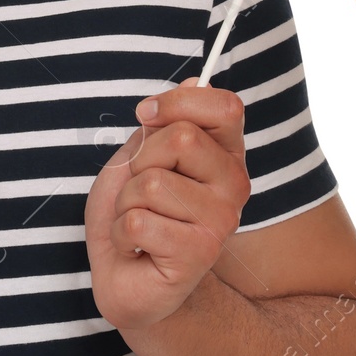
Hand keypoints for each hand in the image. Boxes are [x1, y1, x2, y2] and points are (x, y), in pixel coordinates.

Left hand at [83, 78, 251, 331]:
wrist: (126, 277)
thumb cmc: (133, 213)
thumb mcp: (139, 158)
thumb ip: (164, 124)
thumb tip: (196, 79)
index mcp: (224, 156)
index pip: (224, 106)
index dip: (178, 102)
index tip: (146, 115)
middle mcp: (234, 187)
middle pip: (182, 137)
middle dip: (140, 161)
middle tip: (139, 189)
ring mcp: (220, 223)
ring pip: (150, 183)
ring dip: (126, 203)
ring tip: (138, 222)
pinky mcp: (198, 255)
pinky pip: (137, 221)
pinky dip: (121, 234)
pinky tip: (136, 247)